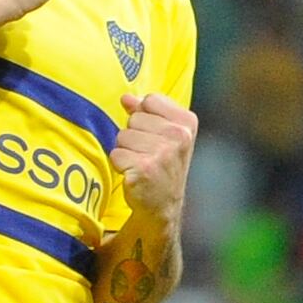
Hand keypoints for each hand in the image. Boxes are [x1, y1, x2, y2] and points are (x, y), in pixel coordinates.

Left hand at [111, 91, 197, 221]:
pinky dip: (120, 165)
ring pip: (122, 136)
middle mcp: (178, 136)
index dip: (146, 117)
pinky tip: (135, 174)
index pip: (150, 100)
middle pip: (134, 118)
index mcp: (187, 122)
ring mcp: (162, 153)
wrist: (163, 204)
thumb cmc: (162, 165)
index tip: (156, 136)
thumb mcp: (164, 134)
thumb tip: (126, 97)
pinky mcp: (145, 169)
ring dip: (126, 151)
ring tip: (141, 164)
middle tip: (148, 154)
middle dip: (135, 135)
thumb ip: (146, 111)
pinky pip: (116, 154)